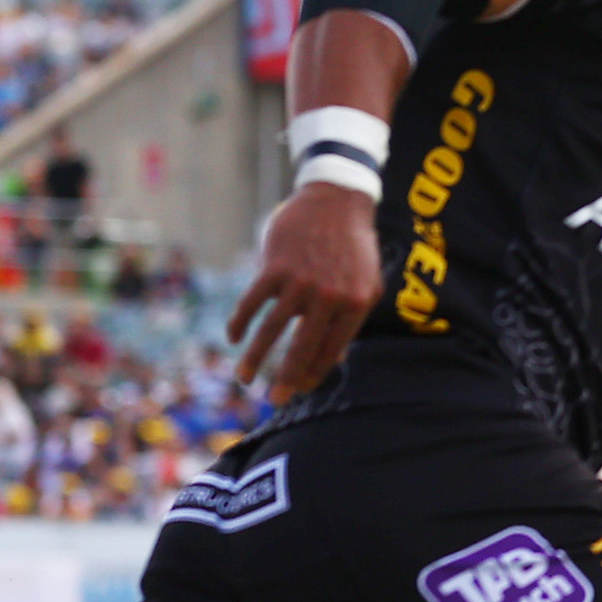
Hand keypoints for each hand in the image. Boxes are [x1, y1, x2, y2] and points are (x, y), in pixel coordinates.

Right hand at [230, 182, 379, 400]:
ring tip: (244, 377)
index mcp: (355, 304)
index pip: (332, 350)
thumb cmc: (354, 247)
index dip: (314, 374)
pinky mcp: (276, 267)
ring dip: (255, 357)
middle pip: (303, 347)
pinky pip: (253, 302)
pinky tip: (234, 337)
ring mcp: (301, 281)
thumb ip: (352, 319)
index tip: (299, 390)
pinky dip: (240, 322)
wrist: (338, 200)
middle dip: (287, 379)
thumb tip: (337, 358)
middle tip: (275, 400)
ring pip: (272, 330)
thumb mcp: (368, 284)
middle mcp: (329, 296)